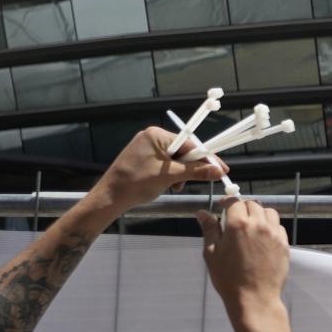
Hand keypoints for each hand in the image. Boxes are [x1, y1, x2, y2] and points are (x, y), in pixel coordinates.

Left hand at [94, 125, 230, 213]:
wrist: (110, 197)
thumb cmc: (138, 183)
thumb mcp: (170, 177)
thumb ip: (196, 172)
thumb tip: (219, 171)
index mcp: (157, 135)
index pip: (190, 144)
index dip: (206, 158)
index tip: (221, 170)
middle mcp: (152, 137)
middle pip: (183, 150)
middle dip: (190, 168)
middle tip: (194, 182)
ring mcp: (147, 147)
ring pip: (175, 159)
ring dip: (180, 174)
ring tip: (175, 186)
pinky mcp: (143, 158)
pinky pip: (165, 163)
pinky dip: (171, 175)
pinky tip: (168, 184)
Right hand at [197, 199, 291, 315]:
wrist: (255, 298)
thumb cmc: (229, 278)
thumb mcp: (212, 253)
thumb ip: (209, 229)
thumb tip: (202, 213)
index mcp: (238, 225)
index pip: (235, 201)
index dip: (227, 201)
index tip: (222, 206)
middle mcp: (259, 225)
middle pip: (253, 204)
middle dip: (242, 207)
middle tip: (235, 218)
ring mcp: (274, 234)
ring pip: (269, 212)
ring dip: (259, 214)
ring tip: (250, 225)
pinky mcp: (284, 244)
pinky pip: (278, 227)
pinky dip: (270, 226)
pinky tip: (261, 237)